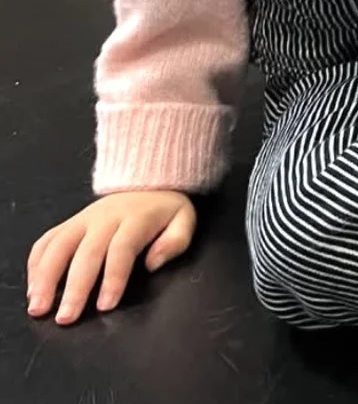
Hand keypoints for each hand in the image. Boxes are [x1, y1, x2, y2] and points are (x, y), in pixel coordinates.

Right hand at [27, 191, 196, 323]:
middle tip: (67, 317)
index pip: (122, 248)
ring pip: (59, 245)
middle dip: (75, 287)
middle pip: (87, 252)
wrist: (147, 181)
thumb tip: (154, 263)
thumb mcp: (183, 220)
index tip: (105, 305)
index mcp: (135, 218)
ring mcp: (84, 219)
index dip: (114, 277)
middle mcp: (105, 217)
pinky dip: (36, 263)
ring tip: (38, 307)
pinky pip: (47, 240)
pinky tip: (34, 288)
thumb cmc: (164, 211)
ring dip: (45, 277)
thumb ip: (175, 242)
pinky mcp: (70, 222)